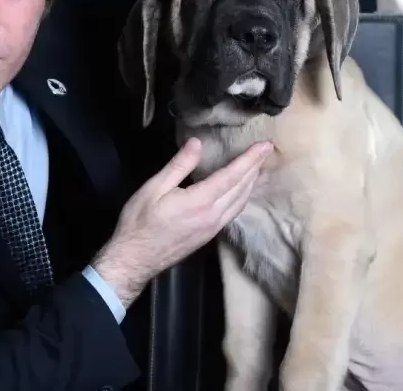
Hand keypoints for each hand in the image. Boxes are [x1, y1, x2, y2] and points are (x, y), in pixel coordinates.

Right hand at [92, 138, 272, 306]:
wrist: (135, 259)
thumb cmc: (140, 222)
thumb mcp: (154, 188)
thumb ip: (179, 165)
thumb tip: (197, 143)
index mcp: (200, 201)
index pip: (233, 176)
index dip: (250, 159)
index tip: (265, 145)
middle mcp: (213, 216)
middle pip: (242, 189)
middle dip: (255, 168)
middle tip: (266, 151)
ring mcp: (214, 228)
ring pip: (241, 202)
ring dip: (252, 183)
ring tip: (258, 167)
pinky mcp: (210, 235)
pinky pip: (234, 212)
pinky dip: (243, 197)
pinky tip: (242, 190)